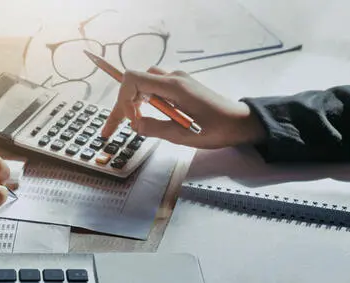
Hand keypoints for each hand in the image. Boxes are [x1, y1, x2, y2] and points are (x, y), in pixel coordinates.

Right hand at [103, 67, 266, 148]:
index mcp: (174, 87)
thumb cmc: (217, 129)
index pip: (134, 79)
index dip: (125, 100)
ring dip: (130, 103)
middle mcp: (173, 79)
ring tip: (122, 125)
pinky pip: (153, 89)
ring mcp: (176, 81)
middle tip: (110, 130)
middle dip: (121, 105)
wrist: (240, 122)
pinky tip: (141, 118)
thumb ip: (156, 129)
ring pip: (142, 85)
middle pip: (134, 82)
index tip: (133, 121)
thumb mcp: (185, 136)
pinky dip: (142, 102)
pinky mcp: (179, 87)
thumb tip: (134, 125)